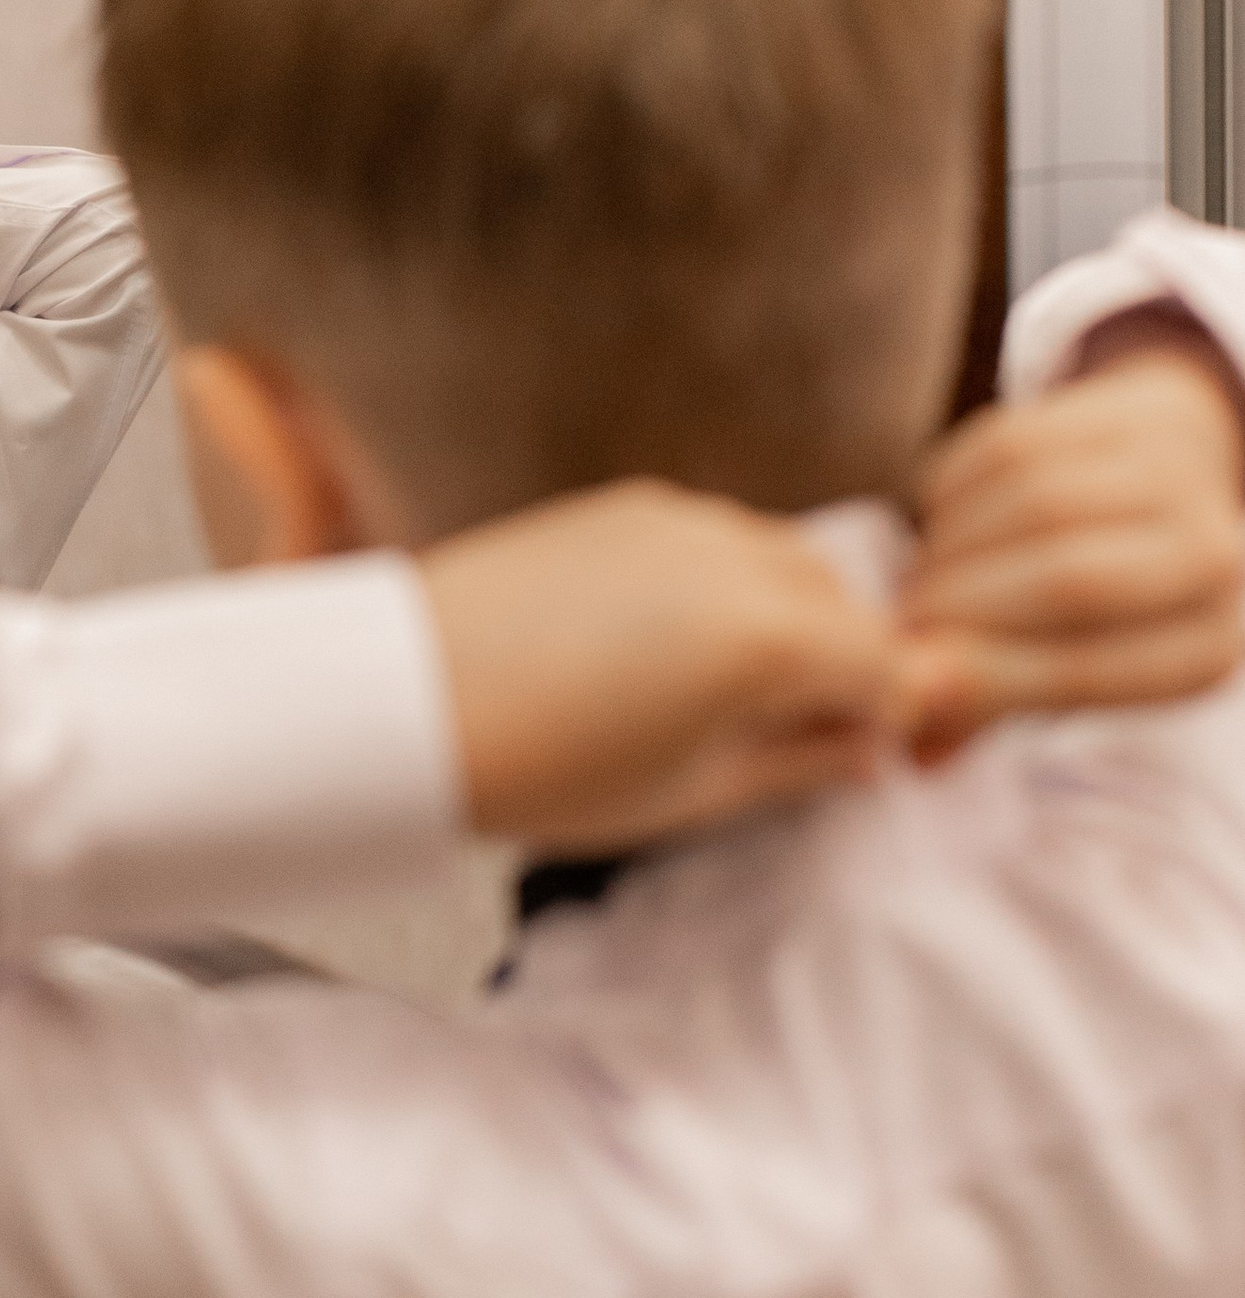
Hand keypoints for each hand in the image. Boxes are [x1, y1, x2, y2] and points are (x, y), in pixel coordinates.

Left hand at [423, 482, 912, 849]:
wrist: (405, 698)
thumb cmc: (542, 769)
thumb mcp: (691, 794)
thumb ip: (803, 764)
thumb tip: (869, 749)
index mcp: (770, 639)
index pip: (893, 667)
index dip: (890, 718)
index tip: (856, 753)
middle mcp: (738, 556)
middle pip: (848, 601)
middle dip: (842, 662)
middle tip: (786, 732)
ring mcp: (681, 516)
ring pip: (785, 559)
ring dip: (786, 616)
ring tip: (711, 690)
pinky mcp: (628, 502)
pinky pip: (717, 538)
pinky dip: (723, 584)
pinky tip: (660, 643)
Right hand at [901, 332, 1244, 754]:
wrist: (1169, 483)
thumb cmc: (1105, 609)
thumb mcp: (1071, 668)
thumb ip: (995, 705)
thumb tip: (914, 745)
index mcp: (1207, 648)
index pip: (1090, 669)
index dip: (988, 676)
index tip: (909, 683)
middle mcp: (1214, 558)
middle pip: (1067, 581)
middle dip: (958, 607)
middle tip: (897, 627)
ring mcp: (1180, 473)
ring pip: (1031, 502)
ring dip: (948, 547)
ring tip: (917, 579)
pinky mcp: (1130, 411)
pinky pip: (1010, 443)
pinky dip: (953, 489)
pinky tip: (938, 522)